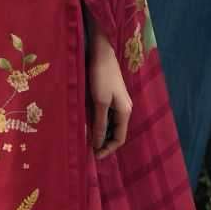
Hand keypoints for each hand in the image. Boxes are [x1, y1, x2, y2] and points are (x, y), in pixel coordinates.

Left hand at [87, 34, 131, 157]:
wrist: (101, 52)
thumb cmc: (101, 77)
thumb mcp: (99, 103)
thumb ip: (99, 124)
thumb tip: (97, 144)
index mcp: (125, 112)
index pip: (119, 138)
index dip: (107, 149)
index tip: (94, 156)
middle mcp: (124, 109)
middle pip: (115, 133)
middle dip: (103, 142)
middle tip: (87, 149)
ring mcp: (117, 103)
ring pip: (109, 124)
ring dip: (99, 133)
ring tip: (85, 138)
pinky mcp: (110, 96)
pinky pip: (105, 115)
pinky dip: (97, 122)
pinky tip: (87, 124)